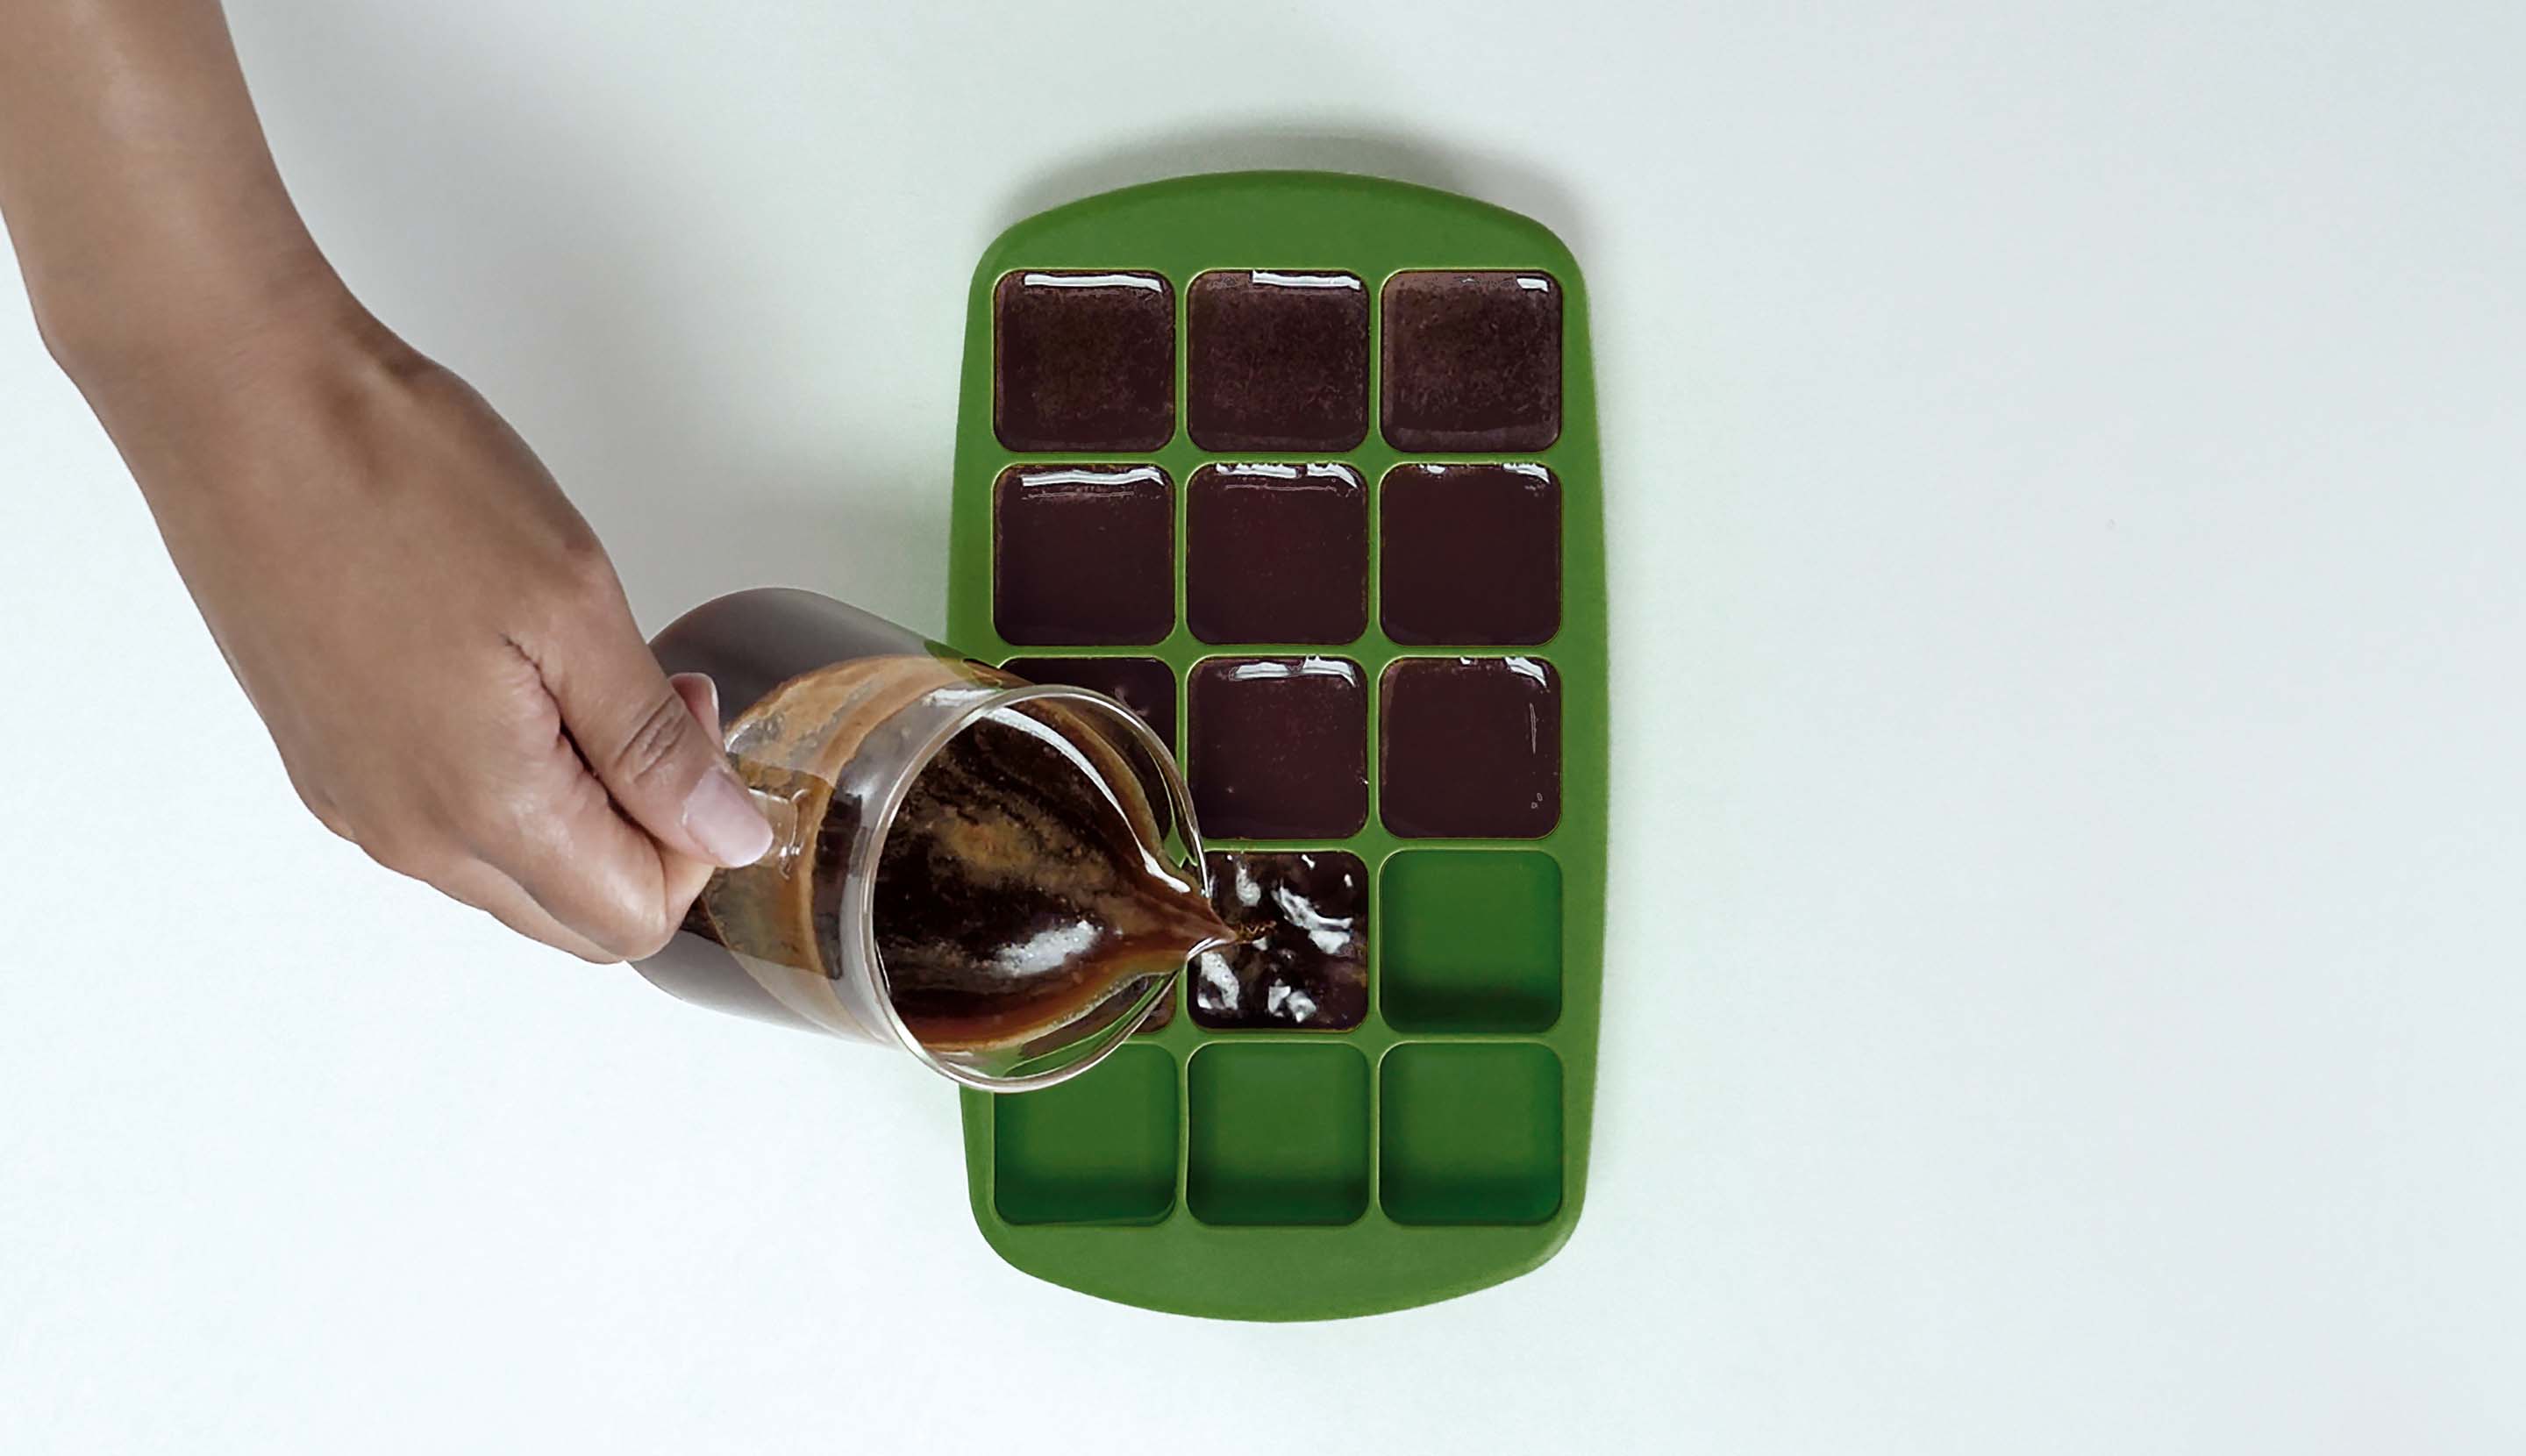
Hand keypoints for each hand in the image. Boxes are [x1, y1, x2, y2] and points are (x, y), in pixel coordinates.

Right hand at [83, 300, 772, 960]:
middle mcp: (407, 834)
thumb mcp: (574, 608)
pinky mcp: (324, 756)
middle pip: (574, 914)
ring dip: (576, 799)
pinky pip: (444, 818)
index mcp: (481, 810)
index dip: (695, 835)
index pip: (634, 919)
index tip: (689, 715)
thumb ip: (655, 748)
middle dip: (644, 829)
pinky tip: (504, 667)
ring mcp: (355, 799)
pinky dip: (505, 774)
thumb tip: (732, 838)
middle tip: (650, 695)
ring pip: (510, 870)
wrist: (240, 403)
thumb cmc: (400, 481)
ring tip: (573, 668)